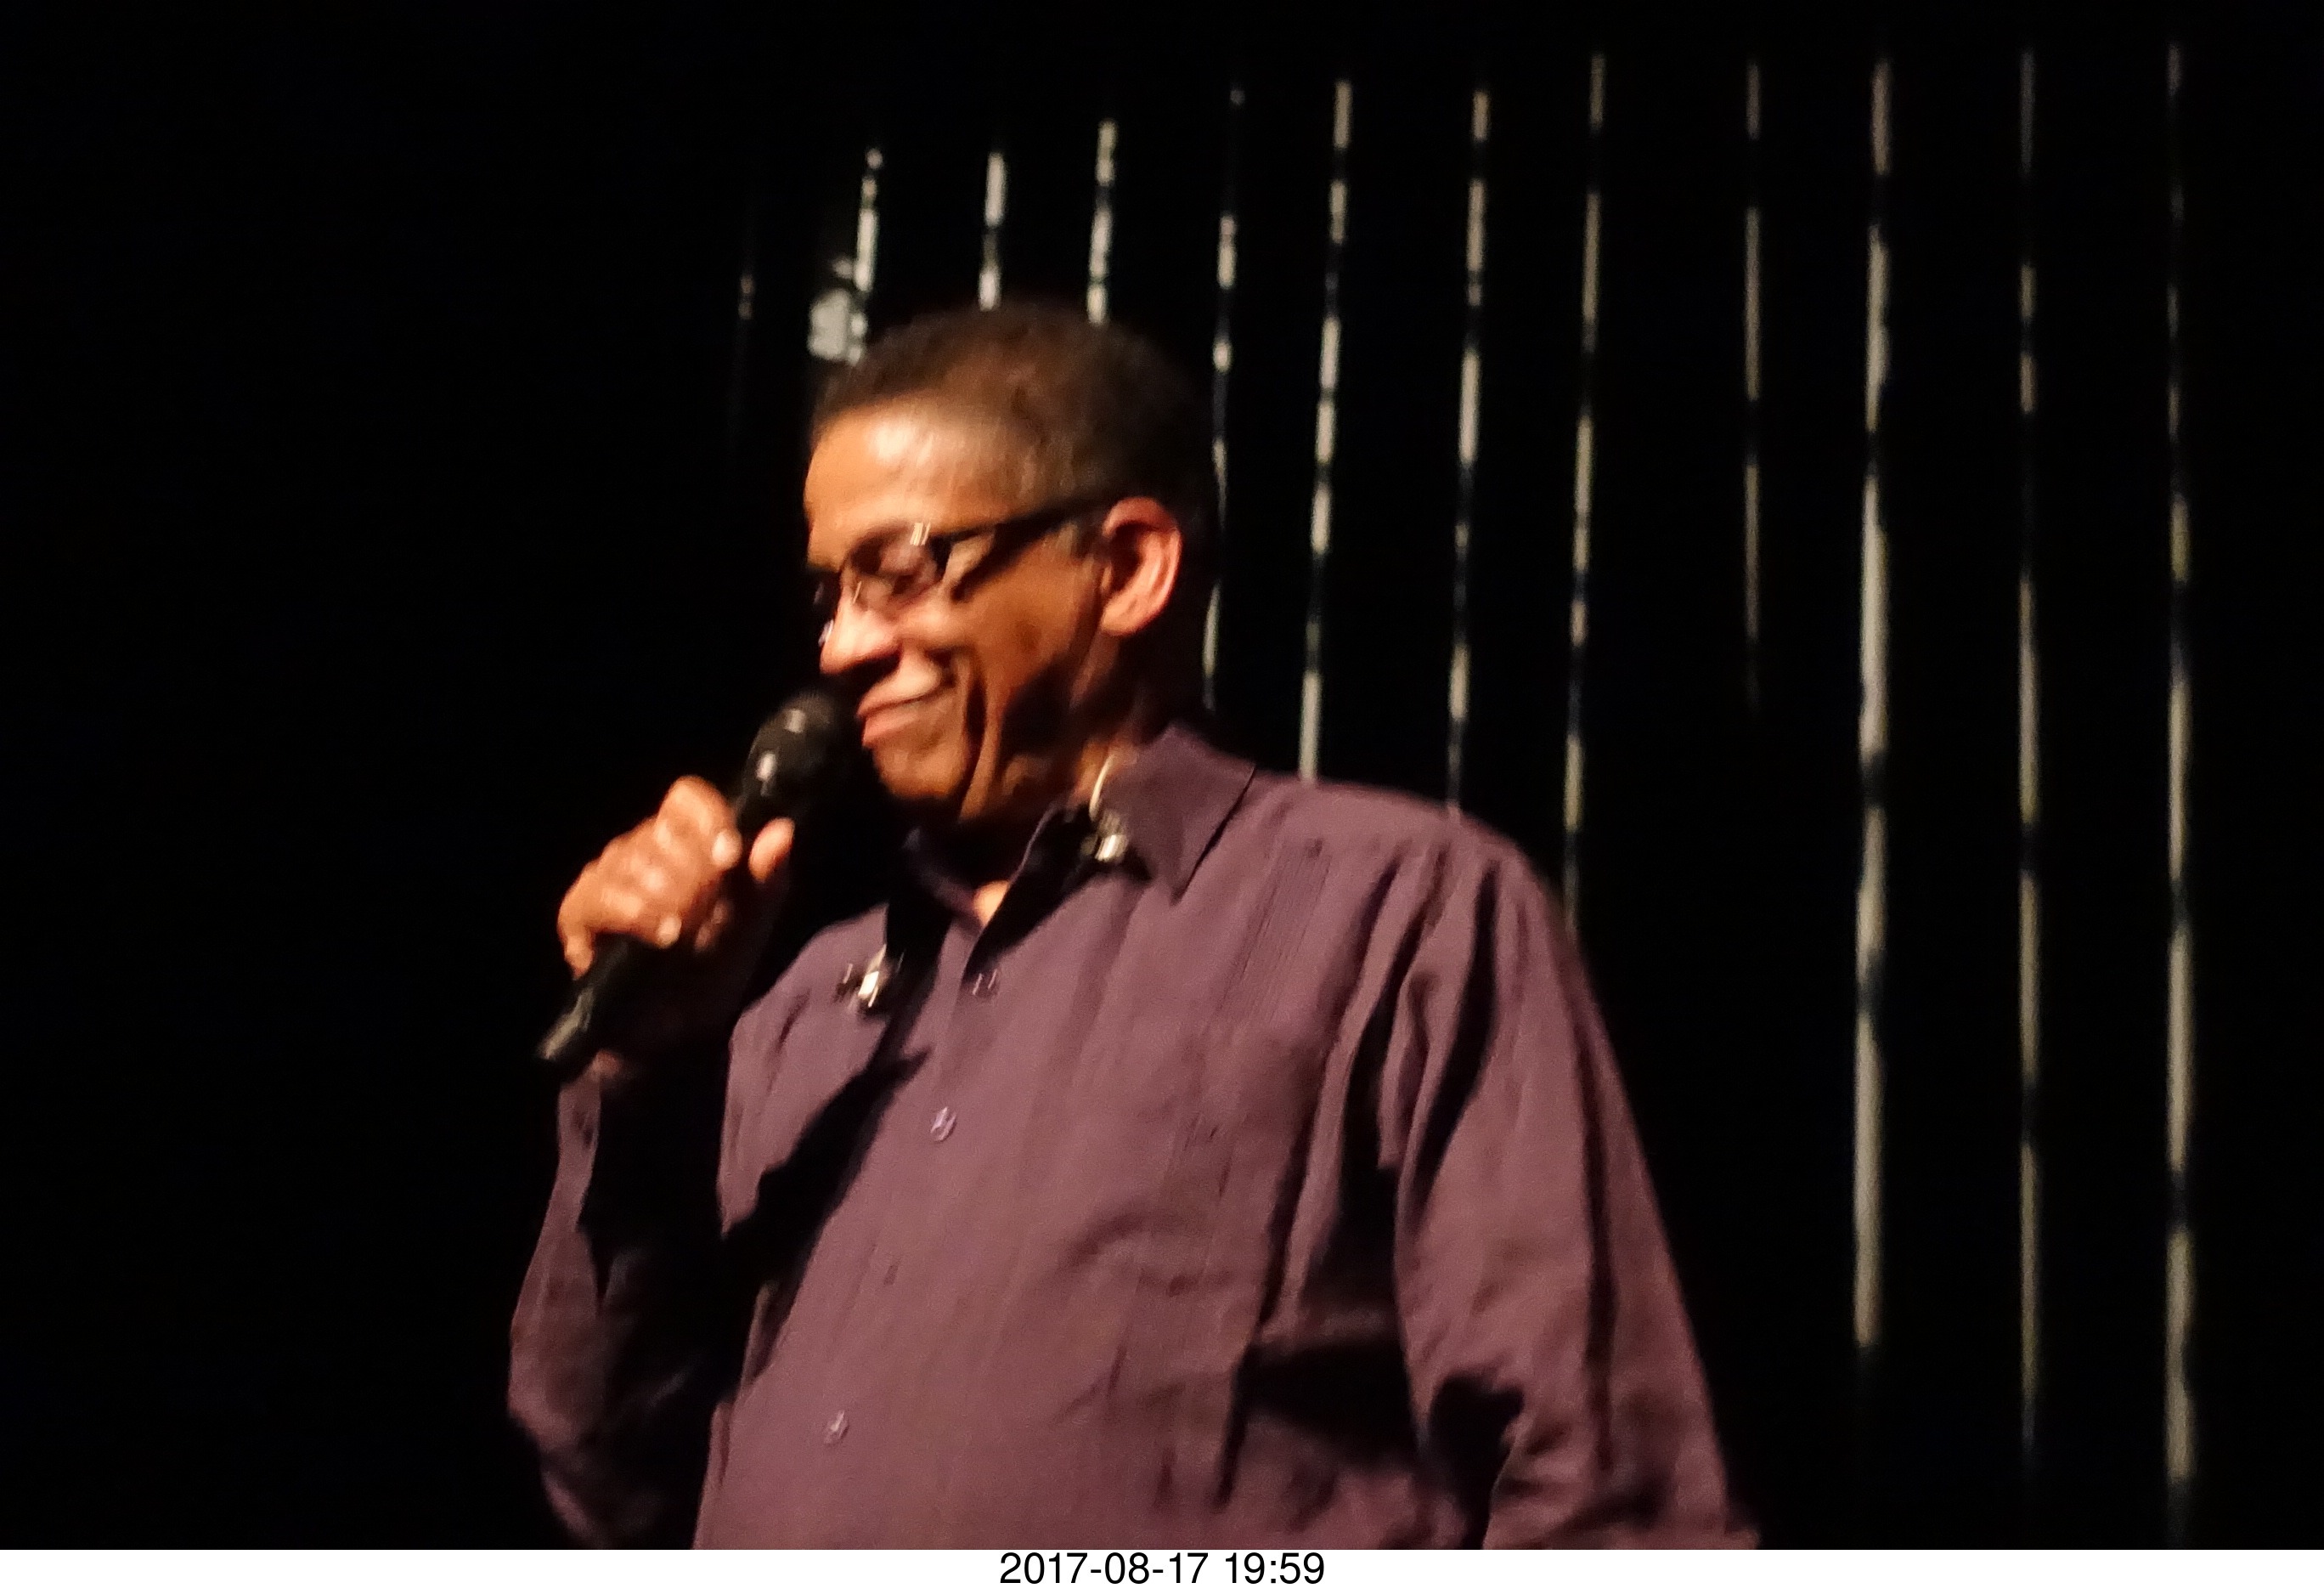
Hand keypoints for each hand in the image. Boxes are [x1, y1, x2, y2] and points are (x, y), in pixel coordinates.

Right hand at [553, 777, 795, 1057]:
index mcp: (685, 842)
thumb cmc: (713, 969)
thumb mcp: (753, 925)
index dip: (708, 819)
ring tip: (686, 935)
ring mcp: (605, 875)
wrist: (676, 1029)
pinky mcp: (578, 908)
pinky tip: (662, 935)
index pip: (686, 797)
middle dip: (696, 875)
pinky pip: (601, 894)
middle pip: (662, 830)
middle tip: (709, 917)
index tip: (730, 858)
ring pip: (633, 859)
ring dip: (671, 898)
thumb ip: (768, 878)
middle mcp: (641, 847)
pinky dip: (636, 913)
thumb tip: (783, 829)